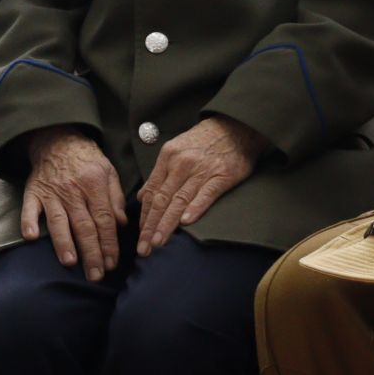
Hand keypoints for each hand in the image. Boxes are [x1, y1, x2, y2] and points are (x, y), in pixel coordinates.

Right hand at [22, 127, 125, 281]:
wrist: (58, 138)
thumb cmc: (87, 159)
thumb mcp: (109, 172)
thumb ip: (115, 198)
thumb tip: (121, 224)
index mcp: (94, 184)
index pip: (104, 220)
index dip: (109, 244)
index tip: (112, 264)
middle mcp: (74, 189)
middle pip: (84, 225)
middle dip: (91, 253)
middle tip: (96, 275)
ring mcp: (52, 191)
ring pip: (59, 221)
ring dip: (64, 242)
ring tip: (70, 262)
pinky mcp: (33, 192)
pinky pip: (29, 208)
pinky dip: (29, 222)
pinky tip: (31, 237)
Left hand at [134, 116, 266, 257]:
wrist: (234, 126)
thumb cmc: (203, 140)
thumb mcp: (176, 149)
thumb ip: (160, 174)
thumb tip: (142, 196)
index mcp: (168, 157)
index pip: (151, 192)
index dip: (144, 216)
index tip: (139, 235)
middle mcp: (181, 163)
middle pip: (162, 199)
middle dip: (150, 226)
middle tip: (144, 248)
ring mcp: (201, 170)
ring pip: (179, 201)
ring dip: (167, 224)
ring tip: (158, 242)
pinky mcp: (221, 176)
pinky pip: (205, 195)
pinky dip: (195, 209)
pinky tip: (185, 223)